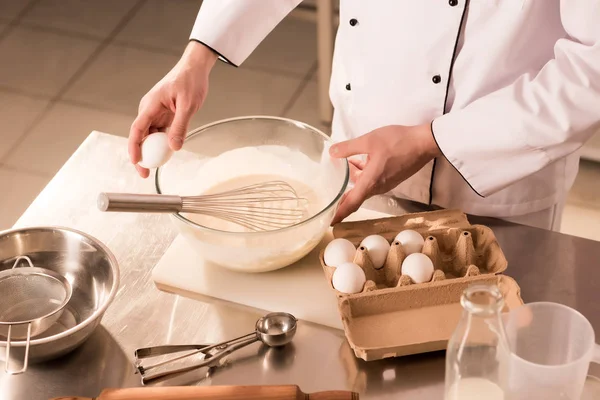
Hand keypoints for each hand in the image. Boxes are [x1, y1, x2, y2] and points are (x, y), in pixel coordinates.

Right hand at [129, 42, 217, 177]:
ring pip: (149, 136)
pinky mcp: (163, 114)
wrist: (195, 68)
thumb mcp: (188, 105)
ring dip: (151, 152)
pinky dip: (161, 144)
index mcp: (151, 105)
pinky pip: (159, 132)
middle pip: (140, 136)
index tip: (136, 162)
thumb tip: (174, 148)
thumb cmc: (191, 81)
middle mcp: (149, 109)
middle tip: (145, 174)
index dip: (134, 147)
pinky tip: (165, 155)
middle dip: (140, 156)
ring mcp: (155, 112)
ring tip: (154, 169)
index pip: (137, 129)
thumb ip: (180, 126)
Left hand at [329, 123, 439, 223]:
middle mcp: (378, 187)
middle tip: (330, 190)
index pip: (351, 204)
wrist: (424, 143)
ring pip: (364, 185)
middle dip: (343, 192)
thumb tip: (332, 152)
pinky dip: (364, 173)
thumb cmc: (399, 142)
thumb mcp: (369, 141)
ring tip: (345, 163)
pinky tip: (361, 159)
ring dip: (354, 177)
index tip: (330, 222)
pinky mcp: (392, 178)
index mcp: (371, 182)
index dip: (339, 213)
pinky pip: (373, 181)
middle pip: (356, 195)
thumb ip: (348, 148)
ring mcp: (386, 184)